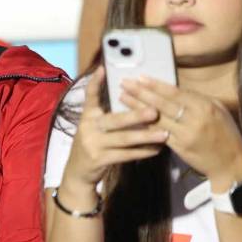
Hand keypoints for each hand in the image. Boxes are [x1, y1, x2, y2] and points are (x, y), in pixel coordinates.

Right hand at [62, 67, 169, 191]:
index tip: (103, 69)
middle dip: (136, 115)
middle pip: (114, 120)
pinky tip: (156, 149)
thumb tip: (129, 96)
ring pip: (124, 139)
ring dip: (146, 136)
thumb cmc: (92, 144)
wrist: (77, 172)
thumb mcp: (92, 126)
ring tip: (164, 134)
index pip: (90, 96)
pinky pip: (126, 155)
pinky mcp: (100, 160)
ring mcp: (93, 145)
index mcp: (87, 116)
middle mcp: (88, 128)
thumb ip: (105, 113)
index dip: (96, 83)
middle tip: (155, 111)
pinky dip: (142, 152)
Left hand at [121, 77, 241, 187]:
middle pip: (162, 103)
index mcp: (204, 106)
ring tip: (122, 97)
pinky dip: (145, 125)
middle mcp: (194, 119)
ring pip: (157, 118)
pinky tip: (132, 118)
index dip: (156, 85)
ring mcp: (185, 135)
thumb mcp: (218, 110)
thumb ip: (197, 100)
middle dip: (141, 92)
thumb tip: (175, 90)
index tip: (140, 78)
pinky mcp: (179, 148)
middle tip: (125, 83)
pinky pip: (158, 134)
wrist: (230, 162)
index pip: (175, 93)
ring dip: (137, 107)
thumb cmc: (226, 133)